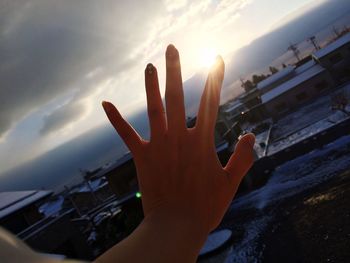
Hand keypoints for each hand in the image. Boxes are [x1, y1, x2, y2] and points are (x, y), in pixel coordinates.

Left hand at [102, 44, 254, 233]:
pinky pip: (127, 135)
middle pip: (177, 96)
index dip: (214, 77)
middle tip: (172, 48)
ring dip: (151, 86)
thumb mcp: (231, 182)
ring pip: (153, 108)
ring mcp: (158, 145)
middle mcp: (179, 137)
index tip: (216, 58)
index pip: (210, 101)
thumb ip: (242, 157)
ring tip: (149, 66)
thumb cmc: (205, 207)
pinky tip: (106, 103)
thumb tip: (250, 136)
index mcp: (201, 141)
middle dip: (175, 70)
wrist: (175, 227)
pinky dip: (116, 119)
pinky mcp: (142, 157)